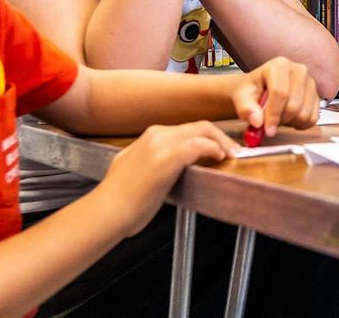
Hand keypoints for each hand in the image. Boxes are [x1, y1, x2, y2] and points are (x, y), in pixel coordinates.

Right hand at [97, 121, 238, 235]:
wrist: (107, 211)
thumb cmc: (121, 200)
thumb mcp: (135, 171)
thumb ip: (151, 162)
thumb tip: (167, 170)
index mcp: (148, 138)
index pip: (186, 130)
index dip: (206, 137)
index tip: (218, 149)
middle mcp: (155, 135)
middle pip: (198, 126)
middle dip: (219, 137)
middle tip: (232, 150)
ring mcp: (161, 143)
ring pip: (202, 131)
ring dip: (221, 142)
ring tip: (230, 155)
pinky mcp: (168, 156)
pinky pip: (200, 145)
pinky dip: (214, 149)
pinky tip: (219, 158)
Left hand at [232, 57, 319, 136]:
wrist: (258, 91)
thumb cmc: (250, 91)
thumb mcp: (241, 97)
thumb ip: (246, 108)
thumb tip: (257, 121)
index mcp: (279, 65)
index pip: (280, 92)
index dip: (273, 114)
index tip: (267, 129)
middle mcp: (298, 70)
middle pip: (294, 105)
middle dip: (280, 120)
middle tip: (268, 122)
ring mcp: (310, 83)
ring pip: (304, 114)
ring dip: (289, 122)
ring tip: (278, 117)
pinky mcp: (317, 96)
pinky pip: (313, 119)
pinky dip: (300, 124)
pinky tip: (288, 119)